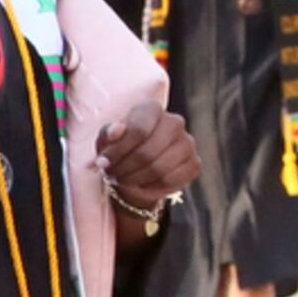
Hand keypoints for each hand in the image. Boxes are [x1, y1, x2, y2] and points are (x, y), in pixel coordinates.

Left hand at [101, 99, 196, 213]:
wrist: (136, 167)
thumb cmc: (119, 148)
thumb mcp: (106, 139)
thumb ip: (108, 133)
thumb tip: (117, 130)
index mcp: (151, 109)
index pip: (138, 129)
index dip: (118, 150)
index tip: (103, 161)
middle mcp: (174, 122)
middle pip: (147, 152)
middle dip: (124, 168)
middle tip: (112, 174)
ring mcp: (187, 143)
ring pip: (159, 169)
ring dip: (134, 179)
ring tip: (122, 179)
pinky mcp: (194, 163)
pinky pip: (170, 180)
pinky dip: (150, 187)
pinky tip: (140, 183)